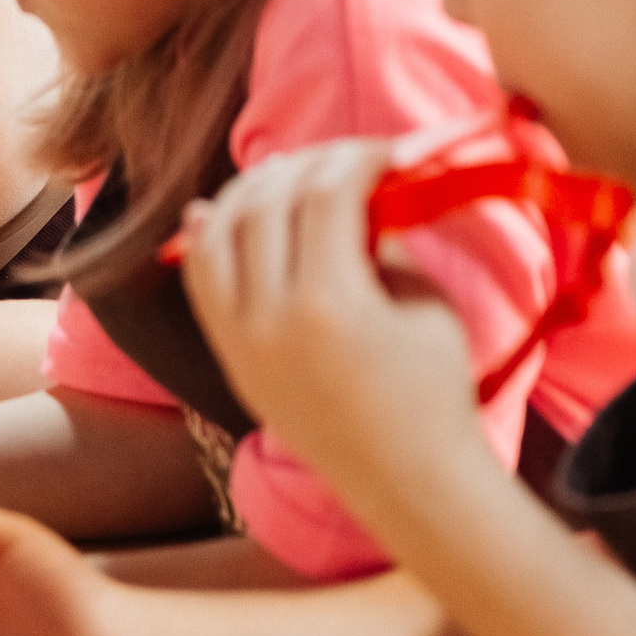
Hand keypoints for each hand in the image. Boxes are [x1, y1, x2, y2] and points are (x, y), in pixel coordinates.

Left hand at [181, 141, 489, 511]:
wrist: (407, 482)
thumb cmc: (434, 393)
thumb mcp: (424, 303)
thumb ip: (383, 241)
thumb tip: (354, 193)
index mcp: (329, 305)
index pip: (325, 195)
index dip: (354, 158)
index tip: (381, 153)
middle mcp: (269, 320)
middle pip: (267, 204)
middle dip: (305, 165)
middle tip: (339, 160)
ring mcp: (240, 341)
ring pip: (219, 235)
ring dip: (249, 192)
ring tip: (285, 174)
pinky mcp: (229, 359)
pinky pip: (200, 282)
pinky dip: (205, 237)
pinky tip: (215, 208)